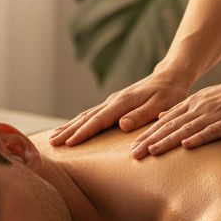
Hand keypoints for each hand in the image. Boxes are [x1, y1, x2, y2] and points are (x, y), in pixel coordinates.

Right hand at [48, 70, 190, 147]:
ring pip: (86, 115)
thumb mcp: (160, 105)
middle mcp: (113, 101)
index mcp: (123, 102)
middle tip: (52, 143)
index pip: (99, 120)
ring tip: (53, 138)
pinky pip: (91, 115)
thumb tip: (121, 125)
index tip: (69, 143)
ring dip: (69, 126)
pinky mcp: (113, 104)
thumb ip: (141, 115)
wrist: (169, 77)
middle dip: (68, 130)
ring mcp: (112, 102)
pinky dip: (78, 122)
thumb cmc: (168, 94)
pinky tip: (70, 129)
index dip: (83, 132)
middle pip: (86, 117)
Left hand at [130, 71, 220, 157]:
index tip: (132, 148)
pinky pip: (212, 130)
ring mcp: (214, 113)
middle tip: (134, 155)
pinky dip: (198, 138)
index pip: (164, 121)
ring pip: (186, 129)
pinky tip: (187, 146)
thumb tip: (162, 118)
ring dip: (168, 141)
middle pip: (170, 126)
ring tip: (152, 152)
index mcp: (192, 104)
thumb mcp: (204, 99)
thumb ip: (184, 109)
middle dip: (151, 140)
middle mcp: (199, 107)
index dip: (148, 134)